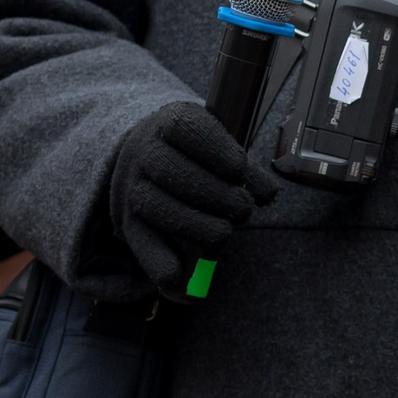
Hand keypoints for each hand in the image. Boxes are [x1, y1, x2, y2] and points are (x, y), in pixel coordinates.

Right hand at [109, 101, 279, 301]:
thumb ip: (246, 169)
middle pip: (171, 170)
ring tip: (225, 232)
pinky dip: (156, 260)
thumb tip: (268, 193)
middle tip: (244, 209)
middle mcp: (146, 151)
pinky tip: (176, 274)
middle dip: (214, 193)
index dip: (214, 149)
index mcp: (173, 122)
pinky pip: (139, 240)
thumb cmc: (199, 152)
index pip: (187, 128)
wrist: (150, 158)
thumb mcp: (222, 147)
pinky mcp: (129, 221)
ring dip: (194, 224)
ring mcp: (133, 186)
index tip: (238, 168)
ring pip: (155, 206)